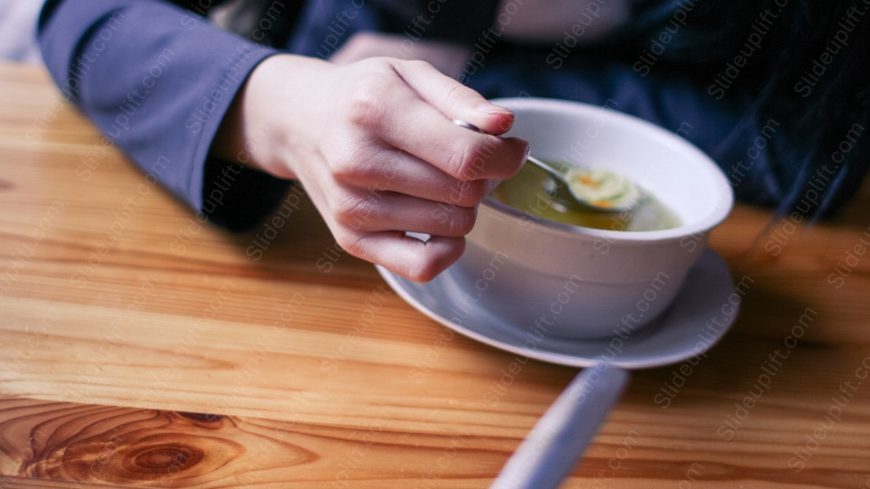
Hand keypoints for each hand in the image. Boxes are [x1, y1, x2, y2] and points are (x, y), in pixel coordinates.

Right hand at [218, 54, 527, 280]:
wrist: (300, 120)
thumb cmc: (363, 95)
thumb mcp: (410, 74)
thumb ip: (461, 99)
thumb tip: (504, 125)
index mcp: (376, 111)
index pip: (467, 156)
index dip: (505, 156)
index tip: (512, 148)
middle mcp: (358, 162)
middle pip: (464, 194)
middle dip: (484, 177)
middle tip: (470, 160)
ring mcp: (352, 207)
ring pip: (453, 228)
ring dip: (464, 206)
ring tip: (443, 181)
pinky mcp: (351, 240)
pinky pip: (423, 267)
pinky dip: (446, 248)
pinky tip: (439, 219)